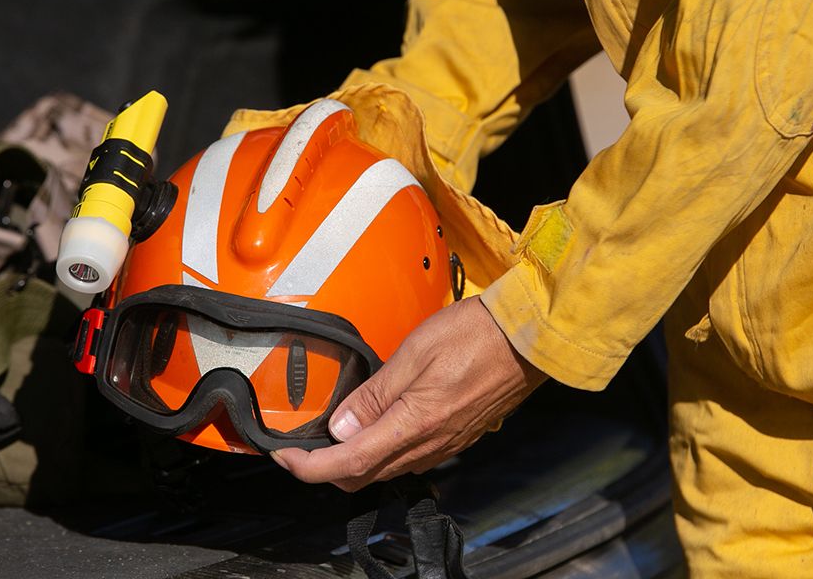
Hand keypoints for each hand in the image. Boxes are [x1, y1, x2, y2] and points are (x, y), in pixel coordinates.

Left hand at [271, 295, 546, 491]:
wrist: (528, 339)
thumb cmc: (474, 335)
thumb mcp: (413, 353)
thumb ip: (374, 394)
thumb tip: (340, 427)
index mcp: (413, 426)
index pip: (347, 464)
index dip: (308, 468)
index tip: (284, 456)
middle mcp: (428, 446)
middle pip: (363, 476)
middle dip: (324, 469)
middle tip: (301, 446)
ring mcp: (444, 446)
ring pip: (385, 470)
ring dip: (352, 461)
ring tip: (331, 435)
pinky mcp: (455, 438)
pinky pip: (408, 458)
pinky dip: (379, 452)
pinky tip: (372, 428)